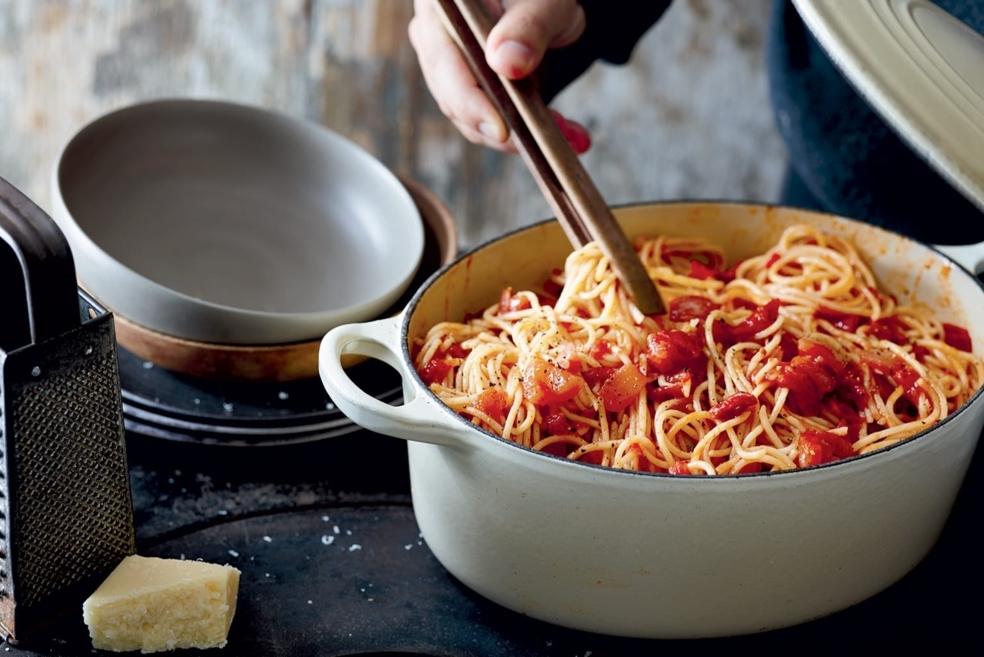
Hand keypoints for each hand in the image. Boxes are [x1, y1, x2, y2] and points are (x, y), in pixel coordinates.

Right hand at [409, 0, 591, 152]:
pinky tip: (564, 133)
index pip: (444, 61)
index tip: (502, 129)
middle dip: (499, 128)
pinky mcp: (464, 91)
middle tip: (541, 142)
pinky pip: (485, 122)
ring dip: (517, 135)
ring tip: (568, 135)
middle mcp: (432, 36)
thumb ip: (527, 27)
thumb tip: (505, 62)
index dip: (469, 101)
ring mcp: (444, 67)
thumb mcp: (545, 4)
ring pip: (469, 118)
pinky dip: (522, 133)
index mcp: (440, 6)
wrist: (546, 9)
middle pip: (453, 96)